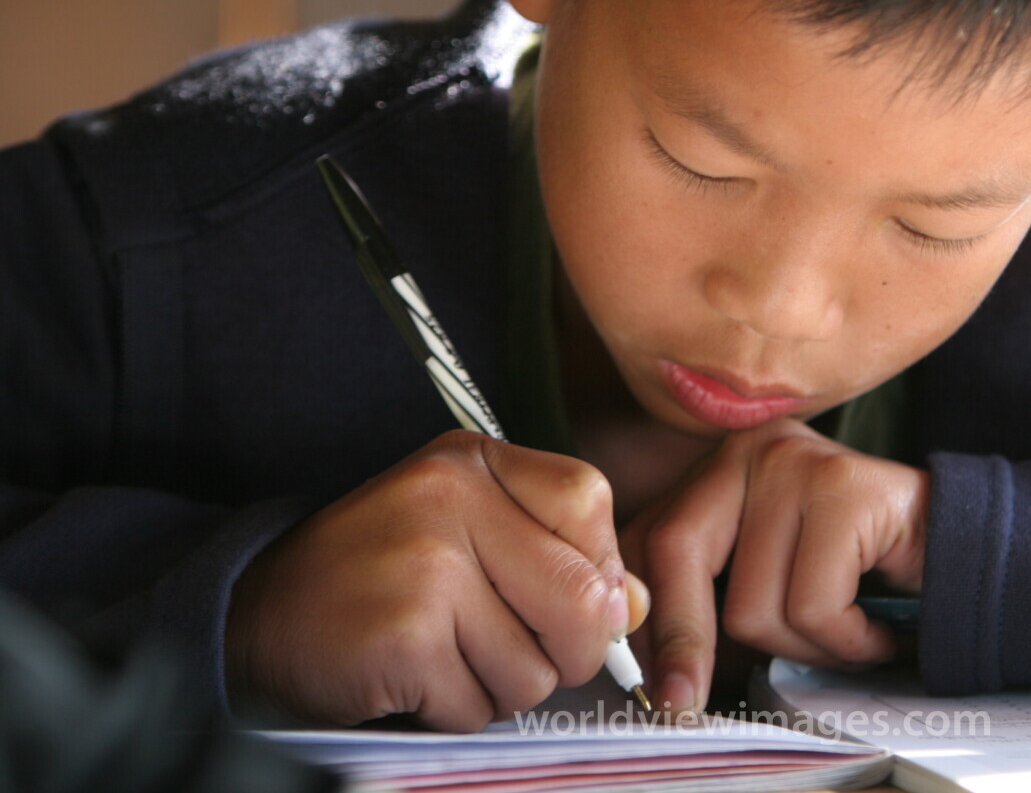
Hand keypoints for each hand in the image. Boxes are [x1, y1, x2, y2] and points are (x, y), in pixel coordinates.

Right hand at [225, 430, 647, 730]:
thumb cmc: (377, 576)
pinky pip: (479, 706)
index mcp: (472, 460)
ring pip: (536, 667)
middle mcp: (449, 498)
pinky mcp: (402, 635)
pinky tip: (412, 679)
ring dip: (500, 687)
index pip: (589, 502)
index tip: (562, 596)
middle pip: (582, 600)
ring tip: (445, 657)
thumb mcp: (466, 534)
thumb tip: (635, 606)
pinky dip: (454, 711)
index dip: (595, 567)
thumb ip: (558, 558)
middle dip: (563, 652)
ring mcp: (425, 564)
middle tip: (511, 649)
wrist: (252, 616)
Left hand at [620, 418, 926, 714]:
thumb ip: (712, 591)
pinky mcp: (846, 490)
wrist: (967, 549)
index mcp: (722, 465)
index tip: (645, 679)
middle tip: (684, 704)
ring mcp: (798, 462)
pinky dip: (848, 641)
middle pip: (677, 551)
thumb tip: (651, 664)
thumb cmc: (861, 572)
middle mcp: (751, 449)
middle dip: (683, 642)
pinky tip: (874, 628)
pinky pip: (814, 607)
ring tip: (846, 633)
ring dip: (805, 648)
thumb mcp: (769, 571)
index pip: (646, 537)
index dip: (641, 617)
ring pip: (753, 602)